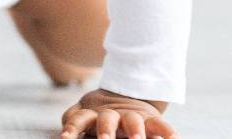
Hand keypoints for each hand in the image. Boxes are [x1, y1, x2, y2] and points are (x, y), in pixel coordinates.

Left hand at [61, 89, 176, 138]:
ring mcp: (131, 116)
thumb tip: (64, 134)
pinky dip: (167, 132)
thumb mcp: (85, 114)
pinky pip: (160, 124)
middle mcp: (111, 114)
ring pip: (133, 121)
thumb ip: (73, 121)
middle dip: (106, 131)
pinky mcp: (150, 119)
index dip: (72, 127)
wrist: (126, 96)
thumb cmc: (99, 115)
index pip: (79, 119)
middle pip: (107, 119)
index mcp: (92, 114)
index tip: (65, 138)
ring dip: (135, 131)